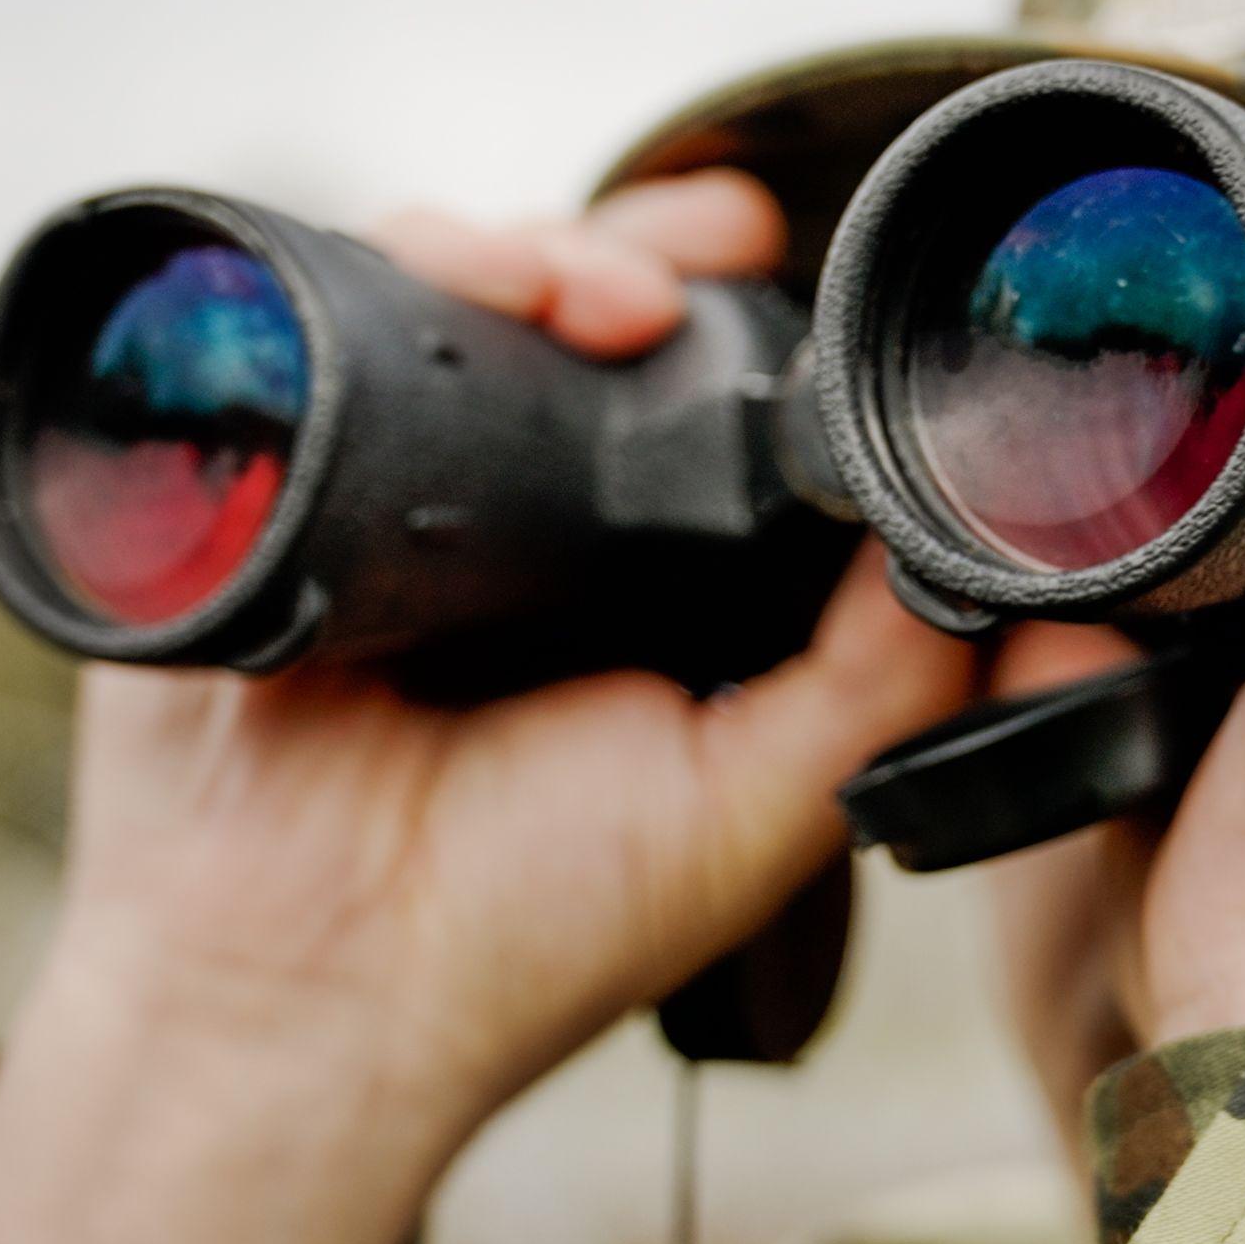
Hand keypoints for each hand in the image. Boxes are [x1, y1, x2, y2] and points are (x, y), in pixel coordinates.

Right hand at [0, 173, 974, 1243]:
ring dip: (533, 251)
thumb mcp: (760, 804)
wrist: (298, 992)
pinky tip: (456, 273)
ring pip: (461, 294)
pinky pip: (325, 314)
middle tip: (680, 272)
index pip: (700, 398)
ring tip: (578, 293)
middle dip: (639, 258)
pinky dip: (396, 261)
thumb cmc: (527, 931)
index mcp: (635, 582)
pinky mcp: (268, 467)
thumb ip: (882, 677)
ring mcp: (384, 487)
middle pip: (578, 314)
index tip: (783, 271)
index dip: (743, 322)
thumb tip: (976, 532)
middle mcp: (513, 520)